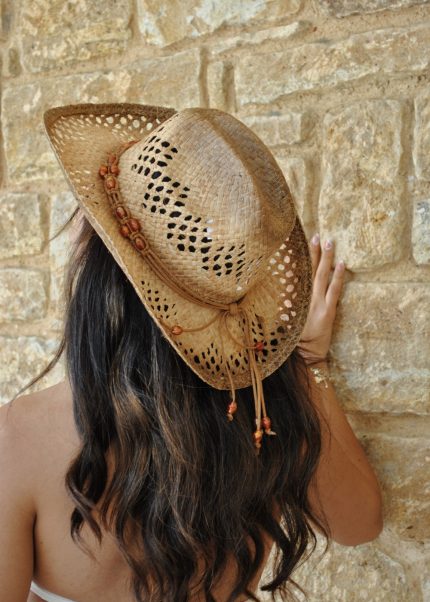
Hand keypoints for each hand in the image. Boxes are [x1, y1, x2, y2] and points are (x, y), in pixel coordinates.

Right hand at [296, 234, 345, 364]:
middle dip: (312, 252)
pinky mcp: (328, 310)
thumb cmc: (293, 340)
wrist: (306, 355)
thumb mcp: (284, 321)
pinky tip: (341, 263)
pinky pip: (334, 289)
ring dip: (325, 258)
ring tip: (329, 242)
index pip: (293, 275)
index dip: (295, 260)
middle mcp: (303, 299)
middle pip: (308, 270)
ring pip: (321, 275)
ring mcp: (317, 303)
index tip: (296, 245)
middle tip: (316, 236)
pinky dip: (338, 275)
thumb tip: (280, 290)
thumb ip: (283, 305)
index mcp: (291, 300)